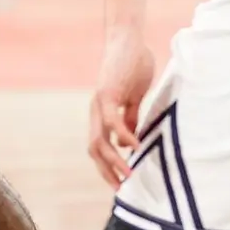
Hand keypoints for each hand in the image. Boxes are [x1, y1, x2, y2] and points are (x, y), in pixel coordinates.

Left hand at [89, 28, 154, 188]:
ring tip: (128, 175)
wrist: (127, 40)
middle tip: (121, 189)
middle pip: (94, 148)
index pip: (98, 145)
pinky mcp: (108, 92)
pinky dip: (123, 135)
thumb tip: (130, 142)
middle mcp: (96, 110)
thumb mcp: (133, 97)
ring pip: (99, 138)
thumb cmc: (131, 66)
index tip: (120, 183)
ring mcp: (99, 102)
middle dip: (106, 171)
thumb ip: (130, 117)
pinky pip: (112, 119)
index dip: (106, 166)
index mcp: (101, 113)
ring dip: (113, 160)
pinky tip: (135, 147)